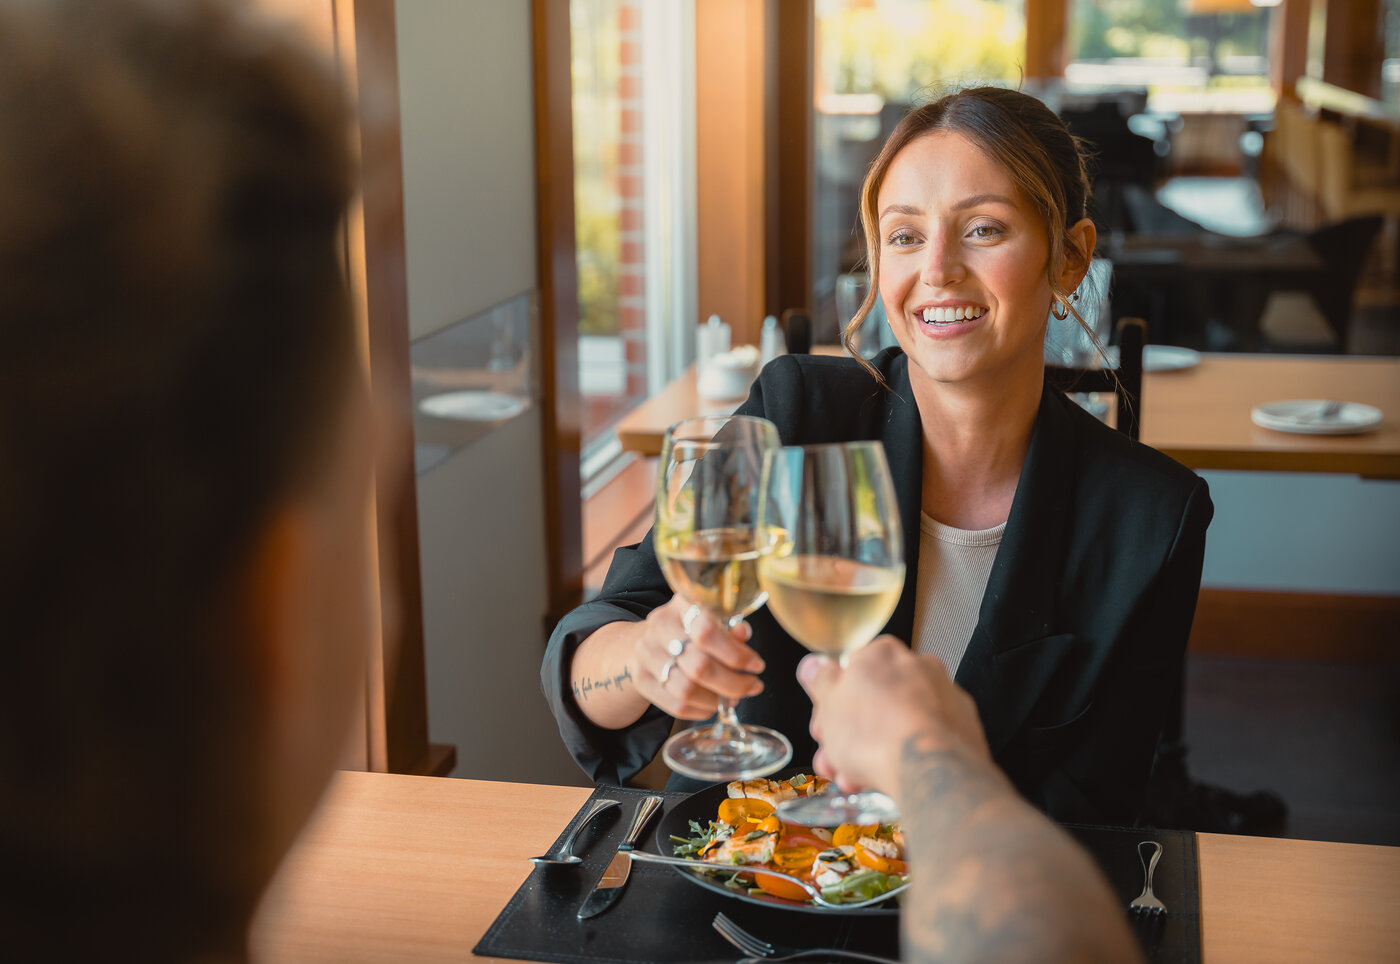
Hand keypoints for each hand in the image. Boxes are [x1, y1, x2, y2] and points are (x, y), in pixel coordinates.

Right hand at [629, 596, 764, 720]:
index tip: (756, 665)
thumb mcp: (712, 619)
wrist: (646, 641)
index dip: (735, 653)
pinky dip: (701, 710)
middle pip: (699, 665)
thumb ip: (730, 628)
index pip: (706, 630)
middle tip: (753, 686)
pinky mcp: (640, 679)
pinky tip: (713, 704)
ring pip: (686, 690)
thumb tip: (743, 634)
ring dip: (717, 700)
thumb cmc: (689, 630)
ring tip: (734, 697)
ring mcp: (646, 653)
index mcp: (681, 604)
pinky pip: (675, 705)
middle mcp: (659, 625)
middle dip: (734, 683)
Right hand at [798, 636, 989, 795]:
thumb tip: (813, 665)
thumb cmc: (875, 734)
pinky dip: (907, 755)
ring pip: (898, 723)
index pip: (850, 673)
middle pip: (874, 701)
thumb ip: (820, 680)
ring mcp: (944, 696)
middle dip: (850, 735)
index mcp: (882, 653)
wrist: (929, 771)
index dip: (832, 706)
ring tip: (857, 781)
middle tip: (835, 760)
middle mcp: (918, 666)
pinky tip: (889, 779)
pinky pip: (926, 738)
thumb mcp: (828, 704)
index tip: (824, 729)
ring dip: (873, 751)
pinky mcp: (963, 725)